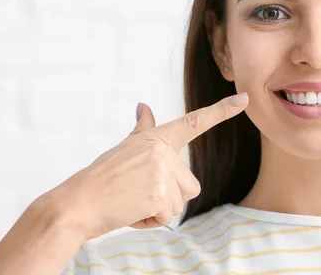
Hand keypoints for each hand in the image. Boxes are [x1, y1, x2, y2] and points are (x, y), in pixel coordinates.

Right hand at [48, 92, 248, 240]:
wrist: (77, 203)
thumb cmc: (100, 178)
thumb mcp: (124, 148)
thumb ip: (143, 130)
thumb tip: (144, 106)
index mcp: (156, 138)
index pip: (194, 122)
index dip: (221, 111)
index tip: (244, 99)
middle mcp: (162, 150)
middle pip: (190, 184)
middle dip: (168, 196)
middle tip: (137, 192)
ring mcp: (162, 170)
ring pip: (180, 201)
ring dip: (159, 209)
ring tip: (132, 200)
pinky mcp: (160, 193)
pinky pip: (168, 216)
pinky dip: (151, 220)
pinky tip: (131, 211)